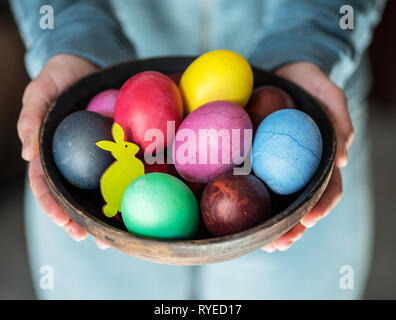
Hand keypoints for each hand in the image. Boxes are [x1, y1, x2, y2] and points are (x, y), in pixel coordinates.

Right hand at [18, 53, 108, 248]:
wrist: (86, 65)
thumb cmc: (58, 78)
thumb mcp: (39, 92)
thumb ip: (31, 118)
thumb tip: (26, 153)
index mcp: (49, 152)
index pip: (46, 184)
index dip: (52, 205)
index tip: (63, 222)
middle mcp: (72, 159)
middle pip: (73, 194)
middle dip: (80, 219)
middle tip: (93, 239)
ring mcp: (94, 156)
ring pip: (98, 189)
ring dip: (104, 213)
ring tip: (113, 235)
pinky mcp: (115, 147)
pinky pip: (121, 167)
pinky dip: (126, 185)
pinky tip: (135, 201)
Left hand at [262, 62, 353, 251]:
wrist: (280, 74)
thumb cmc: (306, 82)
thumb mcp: (326, 90)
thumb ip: (338, 115)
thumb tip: (344, 154)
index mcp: (319, 155)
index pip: (327, 185)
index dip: (321, 204)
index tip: (309, 219)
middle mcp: (299, 166)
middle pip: (299, 202)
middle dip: (292, 226)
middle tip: (280, 244)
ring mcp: (278, 166)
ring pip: (276, 200)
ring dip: (270, 224)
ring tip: (260, 243)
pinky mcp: (256, 160)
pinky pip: (250, 181)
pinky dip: (247, 200)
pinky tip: (238, 216)